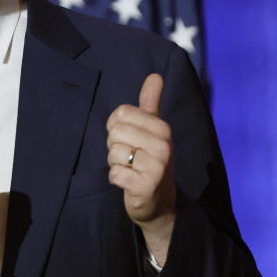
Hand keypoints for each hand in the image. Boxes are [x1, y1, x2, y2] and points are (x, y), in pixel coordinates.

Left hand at [106, 73, 176, 263]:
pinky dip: (116, 179)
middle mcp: (163, 145)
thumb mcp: (152, 130)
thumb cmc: (150, 159)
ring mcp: (157, 166)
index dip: (116, 126)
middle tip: (130, 156)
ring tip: (131, 169)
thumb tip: (155, 75)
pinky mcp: (146, 186)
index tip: (130, 138)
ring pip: (113, 153)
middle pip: (115, 132)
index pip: (121, 113)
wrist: (159, 201)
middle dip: (115, 146)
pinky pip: (115, 174)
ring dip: (116, 163)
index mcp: (162, 128)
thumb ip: (151, 103)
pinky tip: (129, 182)